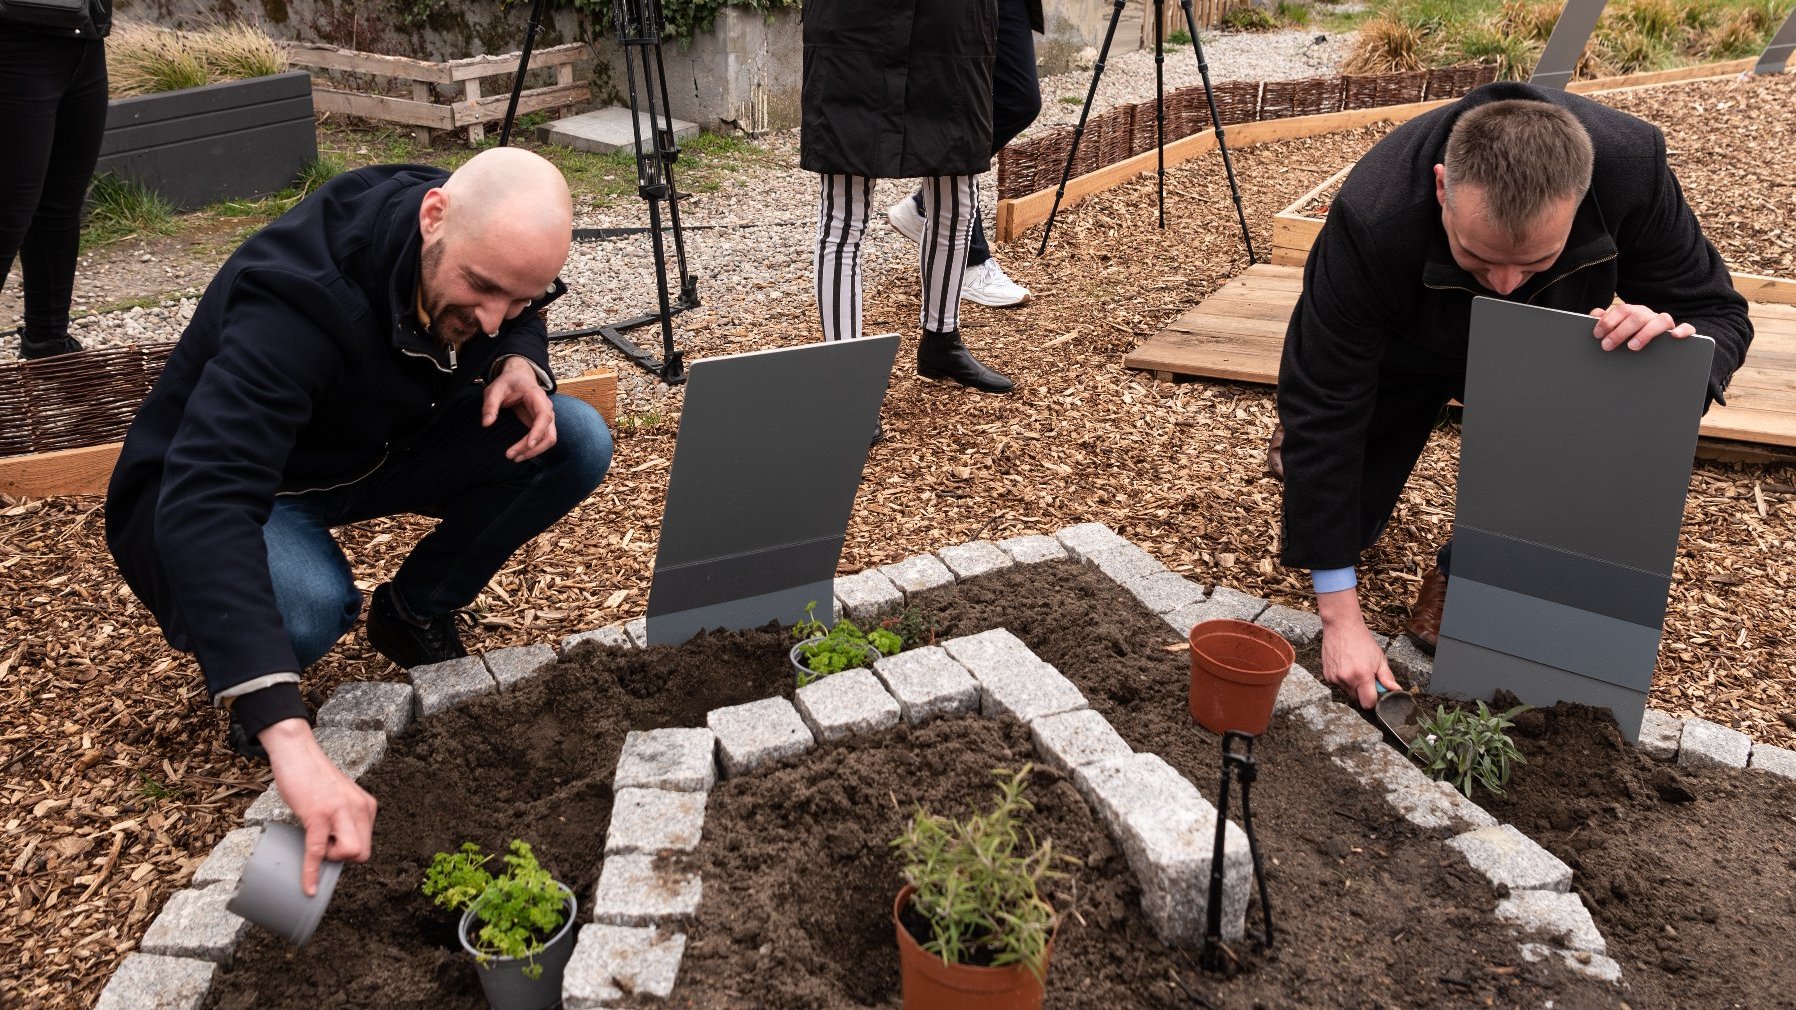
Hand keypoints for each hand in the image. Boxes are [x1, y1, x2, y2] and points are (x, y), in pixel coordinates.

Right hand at [259, 719, 377, 895]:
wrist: (297, 752)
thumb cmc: (313, 777)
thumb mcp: (340, 798)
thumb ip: (345, 819)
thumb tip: (339, 847)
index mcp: (366, 806)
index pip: (367, 844)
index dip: (348, 852)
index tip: (331, 844)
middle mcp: (359, 808)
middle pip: (362, 853)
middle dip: (342, 859)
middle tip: (323, 844)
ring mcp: (340, 810)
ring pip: (349, 853)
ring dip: (329, 857)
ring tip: (315, 838)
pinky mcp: (318, 814)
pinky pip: (318, 851)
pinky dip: (312, 872)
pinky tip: (308, 887)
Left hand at [483, 356, 556, 461]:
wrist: (518, 377)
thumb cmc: (508, 382)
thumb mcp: (495, 389)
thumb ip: (490, 405)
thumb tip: (486, 424)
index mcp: (537, 396)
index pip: (544, 416)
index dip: (538, 431)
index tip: (528, 444)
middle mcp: (546, 408)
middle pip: (548, 433)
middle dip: (533, 448)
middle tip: (511, 455)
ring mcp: (545, 418)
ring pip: (548, 439)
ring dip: (534, 452)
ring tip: (514, 458)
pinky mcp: (541, 424)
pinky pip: (542, 440)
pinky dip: (533, 449)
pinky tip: (519, 455)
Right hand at [1316, 588, 1398, 708]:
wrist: (1341, 626)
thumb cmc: (1362, 640)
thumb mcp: (1379, 657)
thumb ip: (1387, 677)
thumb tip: (1396, 690)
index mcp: (1362, 676)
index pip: (1368, 704)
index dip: (1375, 702)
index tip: (1377, 695)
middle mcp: (1346, 679)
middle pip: (1358, 701)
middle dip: (1364, 694)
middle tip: (1368, 680)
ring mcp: (1335, 678)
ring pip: (1348, 694)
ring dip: (1354, 688)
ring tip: (1356, 670)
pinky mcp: (1327, 676)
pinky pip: (1339, 686)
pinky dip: (1344, 682)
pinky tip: (1346, 668)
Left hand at [1589, 301, 1694, 351]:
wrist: (1660, 347)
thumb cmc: (1631, 338)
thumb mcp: (1618, 330)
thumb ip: (1607, 322)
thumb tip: (1595, 313)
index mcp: (1634, 312)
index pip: (1622, 310)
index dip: (1609, 321)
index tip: (1597, 334)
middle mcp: (1650, 315)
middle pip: (1637, 316)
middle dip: (1620, 331)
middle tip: (1607, 346)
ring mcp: (1665, 324)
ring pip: (1660, 320)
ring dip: (1646, 333)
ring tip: (1632, 347)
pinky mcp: (1682, 332)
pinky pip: (1688, 328)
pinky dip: (1683, 330)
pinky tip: (1675, 336)